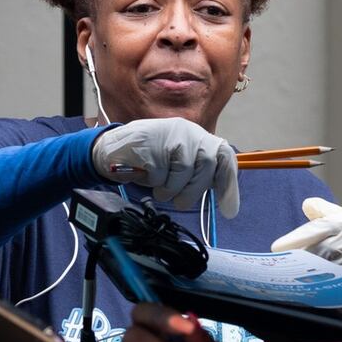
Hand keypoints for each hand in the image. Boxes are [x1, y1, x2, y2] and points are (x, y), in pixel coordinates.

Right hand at [92, 118, 239, 216]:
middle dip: (195, 190)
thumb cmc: (148, 160)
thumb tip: (226, 200)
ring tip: (158, 186)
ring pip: (183, 173)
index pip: (224, 155)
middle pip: (207, 165)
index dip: (228, 182)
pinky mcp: (150, 145)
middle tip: (180, 201)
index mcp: (196, 136)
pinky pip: (161, 176)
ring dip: (170, 189)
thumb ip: (199, 173)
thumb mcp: (178, 162)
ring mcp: (168, 136)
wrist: (112, 149)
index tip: (229, 210)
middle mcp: (187, 131)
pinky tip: (145, 174)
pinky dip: (153, 183)